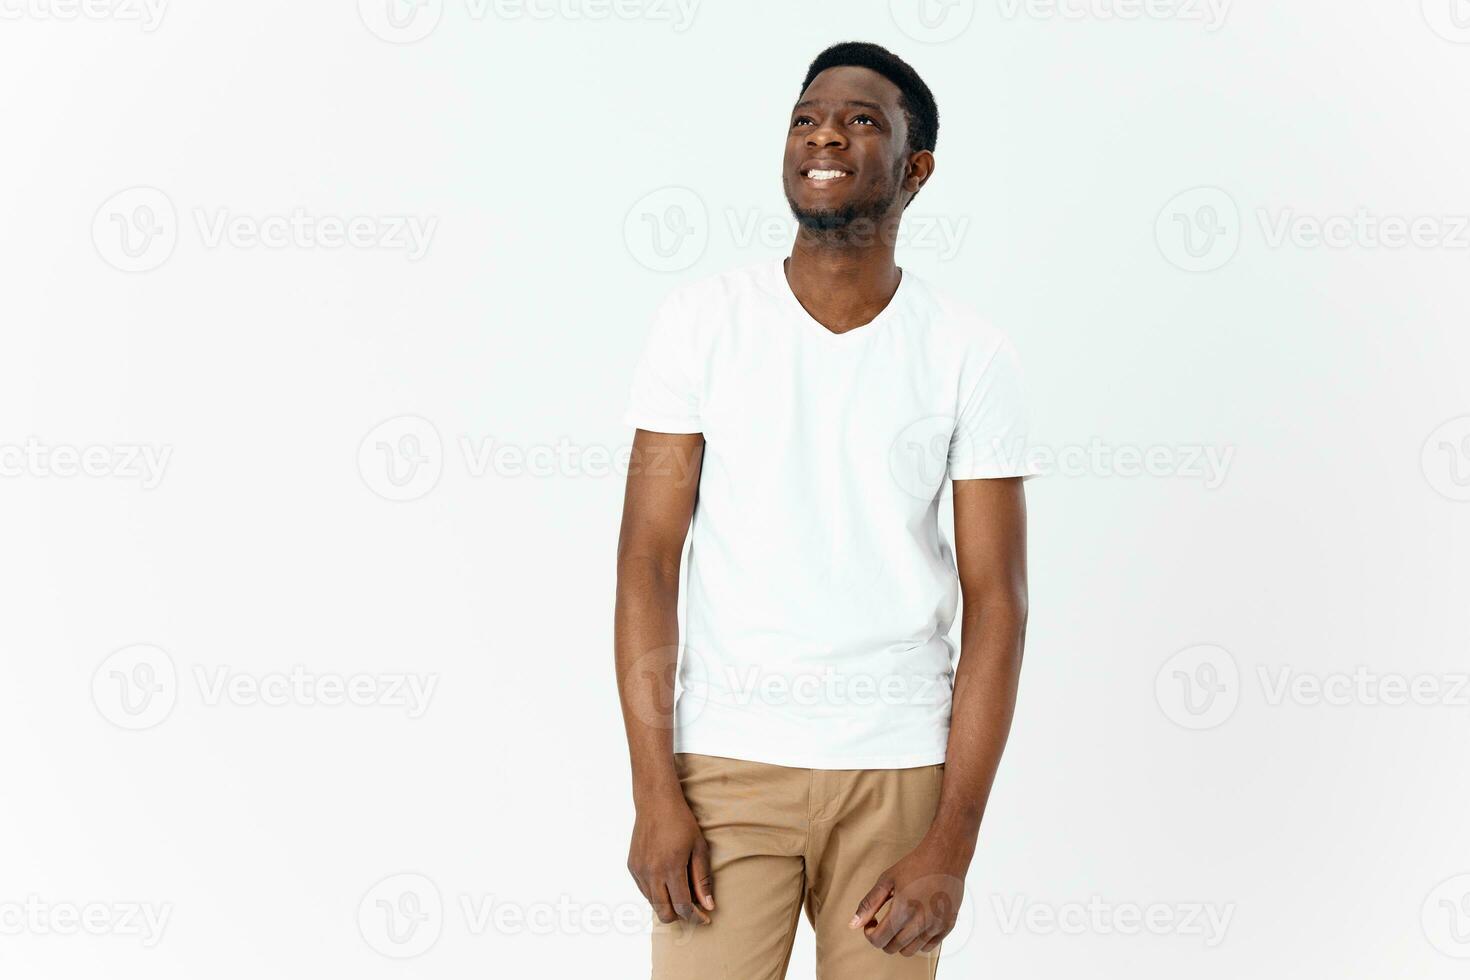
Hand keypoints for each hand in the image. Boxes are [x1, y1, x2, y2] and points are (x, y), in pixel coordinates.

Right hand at [626, 791, 713, 925]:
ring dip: (668, 904)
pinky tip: (666, 881)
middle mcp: (652, 873)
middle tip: (692, 908)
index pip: (683, 907)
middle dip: (680, 916)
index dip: (696, 917)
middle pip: (665, 913)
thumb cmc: (682, 823)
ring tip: (680, 891)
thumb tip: (708, 906)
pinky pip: (644, 891)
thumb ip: (702, 879)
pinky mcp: (632, 867)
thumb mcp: (699, 848)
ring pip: (653, 904)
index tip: (705, 919)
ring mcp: (639, 870)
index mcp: (671, 868)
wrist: (655, 802)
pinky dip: (656, 893)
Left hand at [850, 842, 966, 955]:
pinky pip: (928, 947)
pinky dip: (918, 941)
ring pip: (910, 951)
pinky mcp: (948, 926)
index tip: (872, 923)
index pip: (879, 940)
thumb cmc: (915, 865)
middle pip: (893, 948)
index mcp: (902, 910)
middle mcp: (920, 922)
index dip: (869, 933)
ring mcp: (936, 926)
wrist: (945, 856)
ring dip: (900, 942)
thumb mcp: (887, 880)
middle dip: (883, 938)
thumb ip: (869, 904)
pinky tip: (915, 924)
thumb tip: (853, 925)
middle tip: (884, 922)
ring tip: (900, 923)